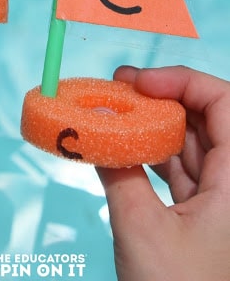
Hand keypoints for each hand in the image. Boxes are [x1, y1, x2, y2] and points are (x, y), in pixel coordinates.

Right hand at [96, 65, 229, 280]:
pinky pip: (177, 172)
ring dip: (150, 128)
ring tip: (110, 116)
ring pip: (189, 145)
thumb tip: (94, 129)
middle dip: (158, 100)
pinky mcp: (203, 216)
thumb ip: (117, 171)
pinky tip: (120, 149)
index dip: (182, 80)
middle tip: (115, 91)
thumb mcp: (141, 231)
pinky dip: (149, 157)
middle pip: (203, 119)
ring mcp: (220, 200)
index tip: (138, 81)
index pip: (223, 102)